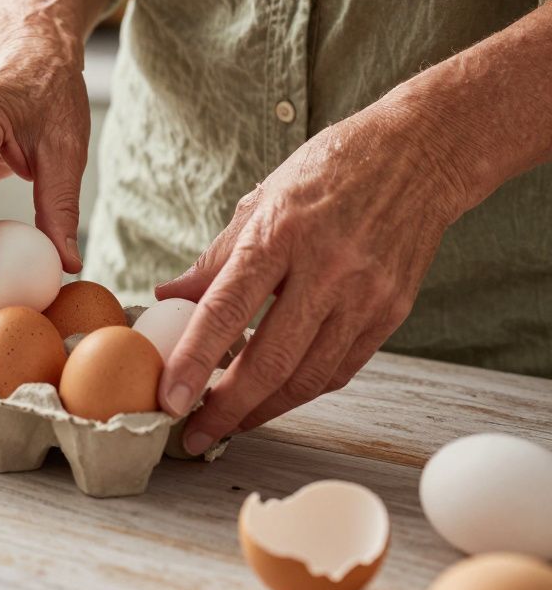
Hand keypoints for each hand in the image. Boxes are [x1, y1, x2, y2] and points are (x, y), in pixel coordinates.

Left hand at [155, 100, 466, 454]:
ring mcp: (365, 295)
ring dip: (263, 409)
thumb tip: (169, 295)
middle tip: (193, 435)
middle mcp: (326, 269)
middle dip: (226, 408)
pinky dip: (303, 390)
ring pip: (308, 377)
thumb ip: (216, 257)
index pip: (227, 310)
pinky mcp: (391, 313)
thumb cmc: (332, 170)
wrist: (421, 154)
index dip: (193, 361)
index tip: (168, 399)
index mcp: (281, 233)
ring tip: (228, 422)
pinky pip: (339, 369)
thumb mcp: (262, 199)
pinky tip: (275, 396)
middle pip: (270, 360)